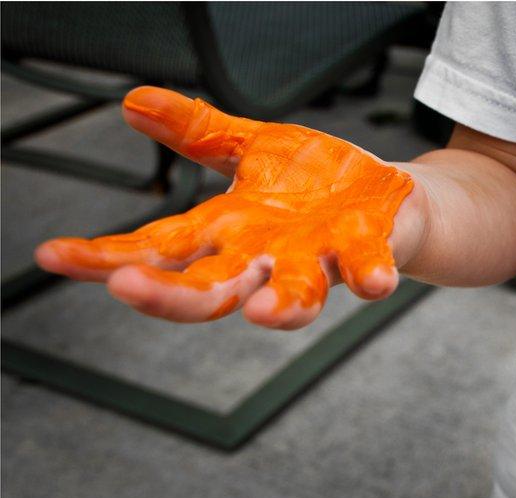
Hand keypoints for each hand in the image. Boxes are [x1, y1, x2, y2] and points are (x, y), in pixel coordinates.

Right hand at [35, 87, 428, 328]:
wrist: (399, 202)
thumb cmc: (322, 184)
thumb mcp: (252, 149)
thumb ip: (197, 132)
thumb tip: (132, 102)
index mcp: (234, 229)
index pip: (160, 247)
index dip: (107, 255)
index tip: (53, 255)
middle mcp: (269, 254)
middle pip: (211, 287)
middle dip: (169, 294)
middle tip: (125, 290)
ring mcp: (319, 257)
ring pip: (292, 293)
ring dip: (278, 305)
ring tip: (260, 315)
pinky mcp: (369, 250)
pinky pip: (366, 268)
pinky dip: (368, 276)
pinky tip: (373, 283)